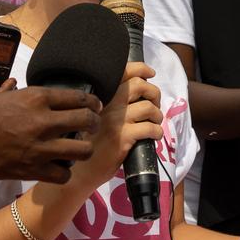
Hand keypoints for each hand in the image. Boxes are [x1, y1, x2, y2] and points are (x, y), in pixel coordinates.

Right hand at [0, 73, 100, 184]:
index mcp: (31, 96)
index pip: (76, 96)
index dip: (90, 101)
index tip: (93, 105)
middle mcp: (40, 120)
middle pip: (86, 121)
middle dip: (92, 123)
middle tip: (89, 127)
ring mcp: (37, 148)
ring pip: (81, 150)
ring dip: (81, 149)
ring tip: (76, 149)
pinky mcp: (28, 171)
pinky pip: (62, 175)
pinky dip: (62, 173)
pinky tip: (56, 169)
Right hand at [72, 62, 163, 189]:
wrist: (81, 170)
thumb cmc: (92, 143)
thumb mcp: (97, 117)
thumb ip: (113, 103)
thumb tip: (141, 91)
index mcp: (101, 96)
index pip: (122, 72)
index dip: (141, 68)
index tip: (150, 73)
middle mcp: (107, 104)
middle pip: (139, 85)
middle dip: (154, 93)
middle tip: (154, 106)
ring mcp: (115, 120)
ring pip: (148, 107)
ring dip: (157, 116)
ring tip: (154, 124)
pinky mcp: (122, 137)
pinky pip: (150, 128)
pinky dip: (157, 131)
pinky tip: (153, 137)